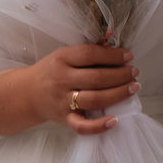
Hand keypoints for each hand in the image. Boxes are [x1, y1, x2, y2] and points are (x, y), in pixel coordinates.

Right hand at [0, 43, 138, 136]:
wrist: (28, 93)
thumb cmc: (51, 70)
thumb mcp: (65, 53)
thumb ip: (88, 48)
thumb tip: (111, 36)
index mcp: (62, 58)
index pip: (91, 54)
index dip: (112, 54)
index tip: (128, 55)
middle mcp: (62, 79)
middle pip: (96, 78)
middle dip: (120, 75)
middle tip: (135, 72)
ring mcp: (63, 101)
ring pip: (94, 99)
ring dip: (117, 94)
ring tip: (133, 88)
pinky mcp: (64, 119)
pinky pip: (81, 126)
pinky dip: (98, 126)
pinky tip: (114, 120)